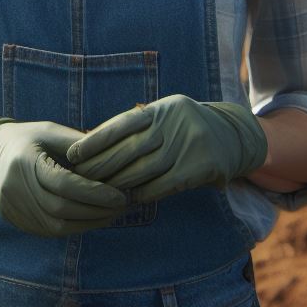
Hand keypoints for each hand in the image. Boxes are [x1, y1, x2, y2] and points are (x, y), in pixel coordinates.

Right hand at [0, 116, 141, 236]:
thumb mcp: (50, 130)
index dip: (94, 193)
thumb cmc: (28, 138)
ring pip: (55, 226)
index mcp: (24, 161)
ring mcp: (11, 206)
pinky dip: (72, 227)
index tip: (120, 196)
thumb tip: (114, 156)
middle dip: (95, 211)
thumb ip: (78, 143)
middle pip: (61, 208)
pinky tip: (89, 219)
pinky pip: (47, 231)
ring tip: (110, 215)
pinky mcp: (12, 218)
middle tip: (121, 207)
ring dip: (87, 223)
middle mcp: (13, 186)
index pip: (63, 183)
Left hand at [66, 95, 268, 203]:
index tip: (72, 155)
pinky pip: (165, 185)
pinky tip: (130, 198)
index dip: (94, 141)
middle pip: (129, 149)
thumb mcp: (162, 115)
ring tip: (99, 191)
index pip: (120, 125)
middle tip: (80, 178)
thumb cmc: (183, 127)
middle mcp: (173, 124)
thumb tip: (90, 140)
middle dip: (101, 166)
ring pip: (144, 169)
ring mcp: (188, 145)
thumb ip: (133, 127)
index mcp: (160, 109)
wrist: (233, 134)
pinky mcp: (202, 167)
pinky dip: (144, 192)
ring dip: (119, 183)